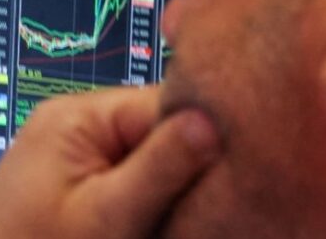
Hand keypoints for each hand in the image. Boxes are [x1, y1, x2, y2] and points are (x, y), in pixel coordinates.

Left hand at [0, 86, 219, 238]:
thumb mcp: (105, 216)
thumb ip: (159, 168)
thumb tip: (210, 120)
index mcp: (78, 116)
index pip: (164, 103)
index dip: (208, 133)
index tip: (248, 161)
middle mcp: (77, 126)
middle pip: (161, 132)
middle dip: (193, 166)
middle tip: (226, 197)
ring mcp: (77, 157)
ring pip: (152, 161)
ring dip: (175, 188)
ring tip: (198, 212)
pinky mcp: (79, 187)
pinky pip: (131, 182)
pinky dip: (154, 203)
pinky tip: (169, 222)